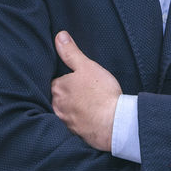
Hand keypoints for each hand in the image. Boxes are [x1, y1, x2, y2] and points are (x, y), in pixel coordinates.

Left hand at [51, 31, 121, 150]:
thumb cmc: (102, 93)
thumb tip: (59, 36)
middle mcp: (57, 106)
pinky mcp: (75, 134)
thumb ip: (71, 52)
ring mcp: (65, 121)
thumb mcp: (87, 66)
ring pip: (65, 112)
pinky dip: (80, 122)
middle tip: (83, 92)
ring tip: (86, 106)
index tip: (76, 80)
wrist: (114, 123)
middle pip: (59, 97)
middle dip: (68, 95)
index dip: (67, 80)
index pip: (56, 82)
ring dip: (73, 109)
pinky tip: (90, 119)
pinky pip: (74, 125)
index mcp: (58, 88)